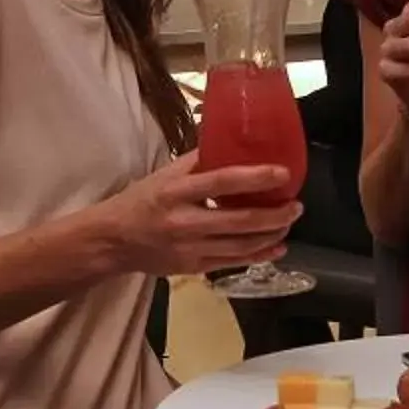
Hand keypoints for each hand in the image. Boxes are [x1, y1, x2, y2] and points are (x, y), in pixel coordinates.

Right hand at [94, 150, 302, 278]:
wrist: (112, 241)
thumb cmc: (140, 200)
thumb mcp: (164, 174)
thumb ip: (198, 161)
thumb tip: (232, 140)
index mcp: (175, 192)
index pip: (221, 182)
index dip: (255, 178)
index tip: (283, 173)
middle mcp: (184, 222)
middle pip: (239, 220)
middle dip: (274, 215)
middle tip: (296, 205)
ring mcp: (190, 249)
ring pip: (241, 246)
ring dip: (271, 235)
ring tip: (289, 222)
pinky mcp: (193, 268)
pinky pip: (234, 263)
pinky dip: (259, 255)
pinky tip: (277, 247)